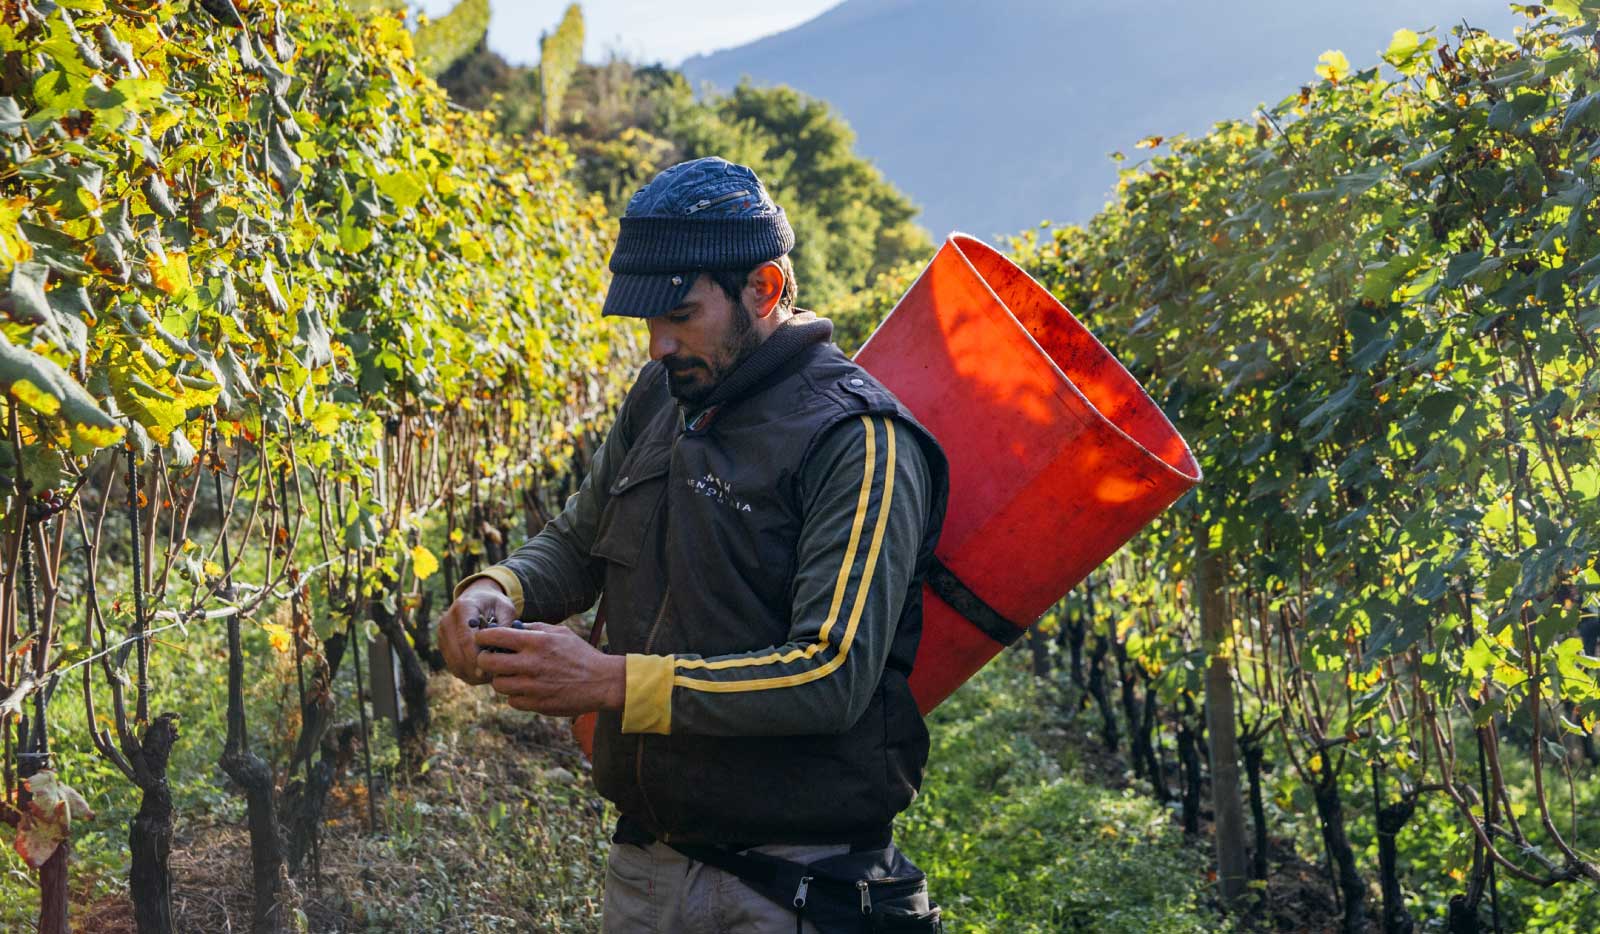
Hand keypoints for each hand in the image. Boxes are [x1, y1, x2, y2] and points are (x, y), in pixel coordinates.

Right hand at [435, 579, 512, 685]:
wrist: (476, 597)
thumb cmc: (495, 604)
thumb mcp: (505, 608)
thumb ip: (506, 625)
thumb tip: (503, 649)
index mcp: (463, 608)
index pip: (466, 638)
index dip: (477, 656)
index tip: (491, 668)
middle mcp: (447, 620)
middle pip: (457, 654)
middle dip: (475, 669)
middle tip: (493, 677)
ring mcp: (442, 634)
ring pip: (454, 663)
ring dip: (471, 674)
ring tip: (490, 677)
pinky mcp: (442, 644)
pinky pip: (453, 665)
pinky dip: (467, 673)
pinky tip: (482, 675)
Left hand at [473, 622, 625, 715]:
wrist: (602, 682)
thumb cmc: (580, 655)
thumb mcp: (560, 633)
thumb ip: (534, 628)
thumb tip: (511, 626)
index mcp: (536, 642)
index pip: (495, 637)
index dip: (483, 637)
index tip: (482, 639)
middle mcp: (531, 664)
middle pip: (488, 662)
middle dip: (485, 659)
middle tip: (491, 659)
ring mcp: (533, 686)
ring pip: (498, 684)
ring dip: (501, 679)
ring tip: (512, 675)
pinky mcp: (537, 704)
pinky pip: (512, 701)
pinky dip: (515, 695)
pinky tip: (526, 689)